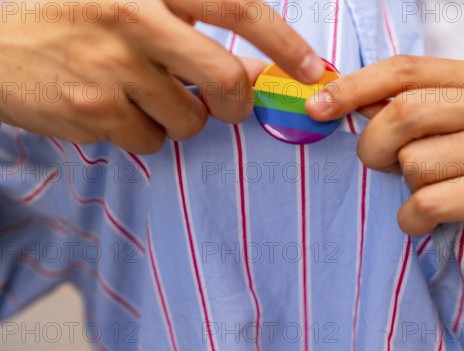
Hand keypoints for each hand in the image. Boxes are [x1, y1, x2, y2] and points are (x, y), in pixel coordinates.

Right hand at [0, 0, 321, 152]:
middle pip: (227, 79)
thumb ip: (185, 25)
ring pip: (189, 120)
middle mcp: (134, 19)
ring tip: (144, 99)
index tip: (314, 69)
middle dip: (238, 105)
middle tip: (229, 109)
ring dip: (181, 119)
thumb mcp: (127, 3)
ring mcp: (111, 67)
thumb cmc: (67, 16)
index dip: (284, 42)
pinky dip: (145, 135)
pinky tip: (115, 112)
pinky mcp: (91, 110)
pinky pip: (151, 141)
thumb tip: (249, 64)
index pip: (236, 7)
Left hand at [306, 55, 463, 285]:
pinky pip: (428, 202)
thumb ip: (409, 115)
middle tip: (383, 169)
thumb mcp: (453, 136)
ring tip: (434, 197)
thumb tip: (343, 101)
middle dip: (375, 148)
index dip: (353, 87)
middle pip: (402, 112)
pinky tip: (429, 224)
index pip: (403, 70)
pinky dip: (413, 221)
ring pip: (414, 163)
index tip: (316, 108)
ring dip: (407, 190)